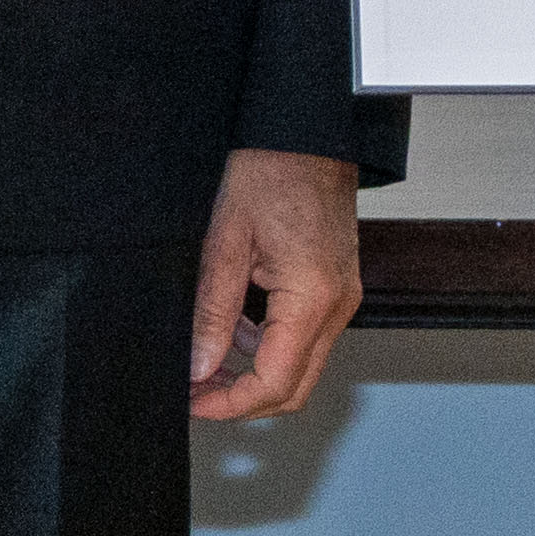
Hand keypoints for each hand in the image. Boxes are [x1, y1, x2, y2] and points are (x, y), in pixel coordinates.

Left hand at [191, 147, 365, 421]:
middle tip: (197, 390)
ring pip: (302, 367)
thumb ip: (213, 313)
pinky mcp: (338, 286)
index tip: (192, 401)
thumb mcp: (225, 242)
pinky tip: (237, 329)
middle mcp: (337, 304)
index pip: (274, 383)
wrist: (309, 132)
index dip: (228, 403)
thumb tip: (199, 367)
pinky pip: (308, 338)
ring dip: (256, 375)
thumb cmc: (272, 169)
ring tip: (209, 359)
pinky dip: (272, 349)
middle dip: (242, 400)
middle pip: (295, 389)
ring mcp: (342, 296)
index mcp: (312, 297)